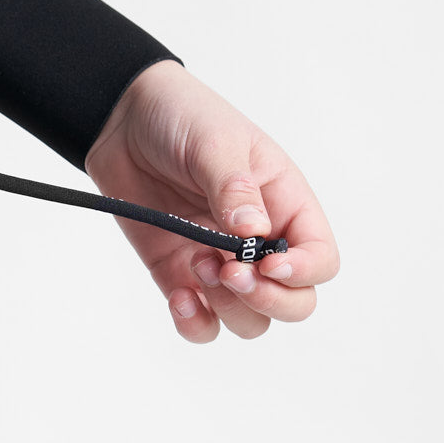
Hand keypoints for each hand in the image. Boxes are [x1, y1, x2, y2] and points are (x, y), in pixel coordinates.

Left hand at [84, 60, 338, 340]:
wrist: (123, 121)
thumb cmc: (183, 118)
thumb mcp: (214, 141)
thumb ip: (234, 187)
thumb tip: (252, 232)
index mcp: (285, 205)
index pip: (320, 259)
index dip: (303, 272)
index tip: (267, 263)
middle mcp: (260, 242)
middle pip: (294, 303)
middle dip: (268, 300)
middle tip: (229, 271)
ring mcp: (220, 264)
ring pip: (250, 321)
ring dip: (229, 309)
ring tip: (196, 260)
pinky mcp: (179, 275)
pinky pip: (201, 323)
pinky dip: (195, 324)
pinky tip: (179, 297)